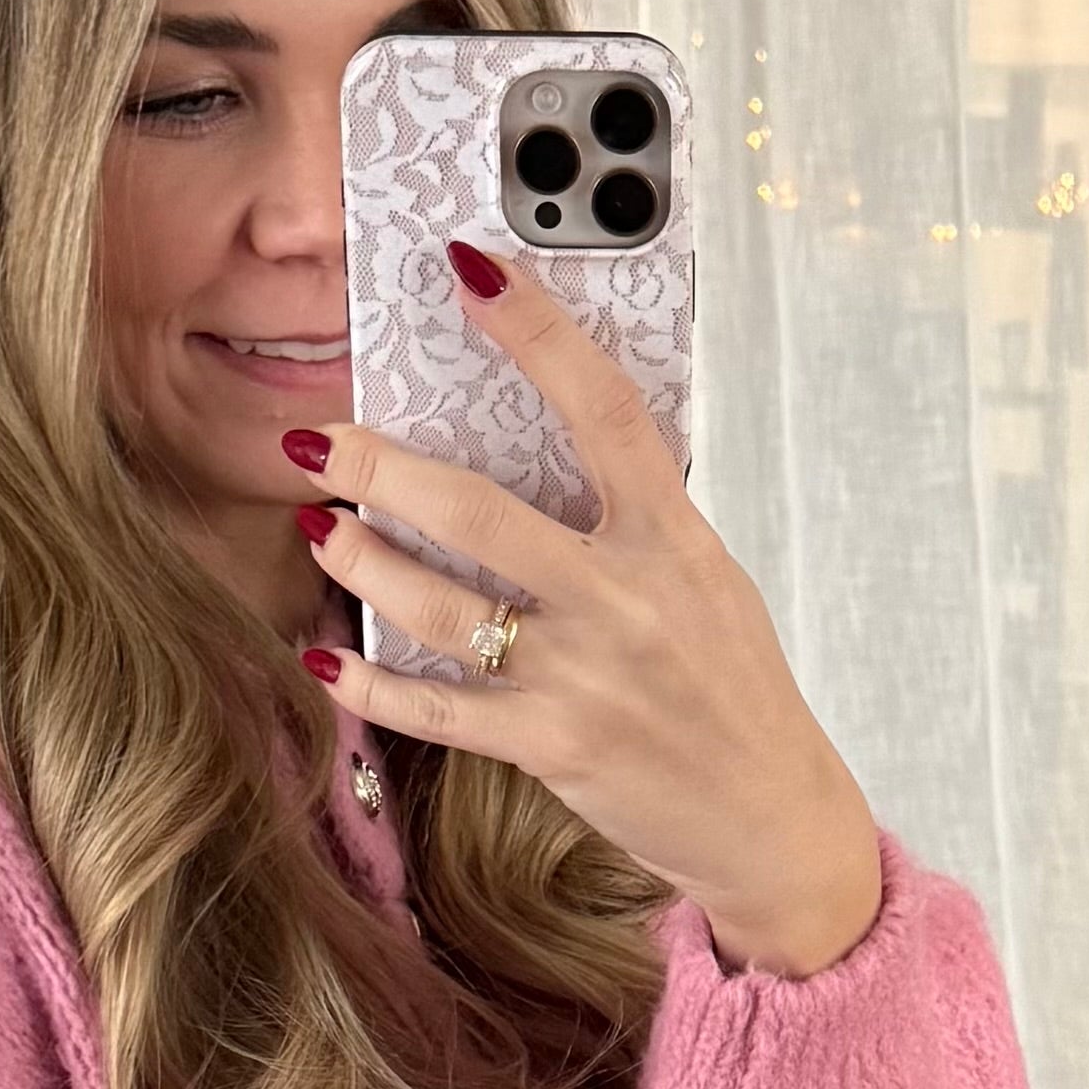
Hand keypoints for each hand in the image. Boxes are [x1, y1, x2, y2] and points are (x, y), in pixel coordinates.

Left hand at [289, 248, 884, 978]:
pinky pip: (436, 709)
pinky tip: (319, 656)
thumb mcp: (707, 582)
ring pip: (439, 606)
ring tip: (320, 527)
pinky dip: (367, 684)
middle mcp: (625, 600)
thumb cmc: (734, 691)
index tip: (471, 270)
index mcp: (673, 541)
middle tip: (319, 439)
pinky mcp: (551, 746)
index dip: (536, 332)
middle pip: (478, 513)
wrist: (769, 818)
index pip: (603, 410)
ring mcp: (583, 676)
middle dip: (382, 469)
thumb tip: (552, 450)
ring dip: (360, 561)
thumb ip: (637, 522)